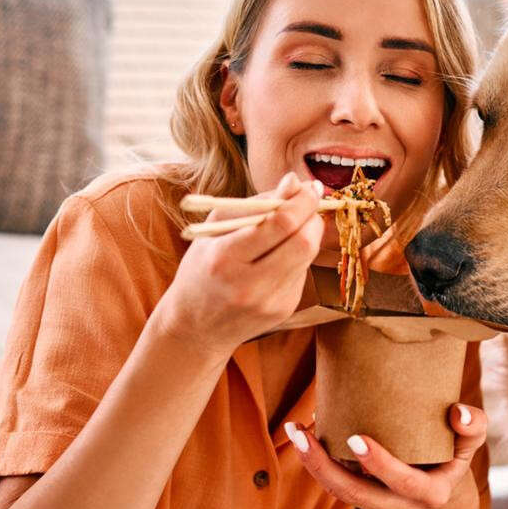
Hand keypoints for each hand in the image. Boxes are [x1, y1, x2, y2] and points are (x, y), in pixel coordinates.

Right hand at [155, 172, 323, 355]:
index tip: (310, 186)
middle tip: (310, 202)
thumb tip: (295, 182)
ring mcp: (269, 302)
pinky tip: (280, 256)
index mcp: (225, 258)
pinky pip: (302, 273)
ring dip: (308, 234)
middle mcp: (249, 285)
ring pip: (308, 257)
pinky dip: (297, 257)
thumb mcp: (215, 229)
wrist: (195, 326)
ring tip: (292, 225)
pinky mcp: (283, 311)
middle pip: (303, 243)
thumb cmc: (202, 267)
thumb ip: (255, 203)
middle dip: (312, 216)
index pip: (280, 224)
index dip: (302, 202)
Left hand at [284, 404, 486, 508]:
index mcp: (431, 493)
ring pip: (340, 493)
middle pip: (358, 494)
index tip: (355, 439)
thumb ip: (473, 427)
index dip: (379, 464)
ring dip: (314, 464)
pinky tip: (305, 434)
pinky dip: (318, 462)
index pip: (403, 482)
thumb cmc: (452, 457)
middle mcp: (402, 508)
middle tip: (305, 435)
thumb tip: (458, 411)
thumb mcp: (469, 444)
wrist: (441, 494)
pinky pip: (336, 486)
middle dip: (327, 467)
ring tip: (295, 431)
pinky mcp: (362, 502)